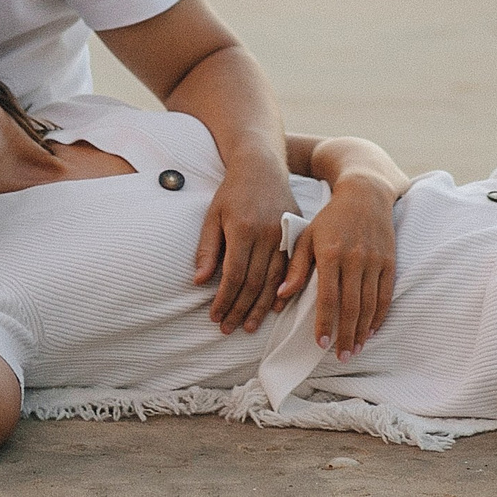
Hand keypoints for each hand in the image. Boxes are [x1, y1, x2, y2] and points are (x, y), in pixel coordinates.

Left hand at [194, 160, 296, 333]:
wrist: (262, 168)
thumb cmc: (232, 192)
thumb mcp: (213, 216)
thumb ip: (207, 250)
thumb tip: (199, 282)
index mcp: (243, 228)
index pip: (234, 274)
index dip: (224, 299)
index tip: (214, 316)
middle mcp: (267, 234)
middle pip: (254, 283)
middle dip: (239, 309)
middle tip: (228, 328)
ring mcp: (284, 236)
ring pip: (274, 281)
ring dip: (260, 308)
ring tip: (249, 327)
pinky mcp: (296, 236)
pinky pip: (290, 271)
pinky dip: (282, 292)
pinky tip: (274, 308)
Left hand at [283, 174, 397, 358]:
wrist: (365, 193)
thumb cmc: (330, 217)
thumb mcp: (306, 236)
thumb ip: (296, 267)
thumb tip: (283, 295)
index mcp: (330, 253)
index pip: (328, 297)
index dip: (326, 323)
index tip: (321, 343)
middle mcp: (355, 258)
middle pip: (351, 306)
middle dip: (346, 335)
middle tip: (340, 356)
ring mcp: (375, 260)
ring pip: (370, 304)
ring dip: (363, 330)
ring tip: (354, 349)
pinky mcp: (390, 261)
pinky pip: (386, 294)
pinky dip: (380, 315)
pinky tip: (372, 330)